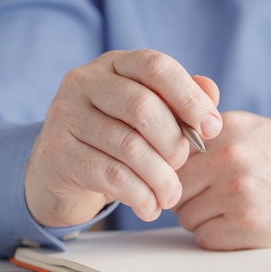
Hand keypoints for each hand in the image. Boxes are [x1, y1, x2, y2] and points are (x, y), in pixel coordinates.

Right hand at [25, 49, 221, 226]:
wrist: (62, 169)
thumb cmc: (118, 135)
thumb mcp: (153, 114)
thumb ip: (183, 101)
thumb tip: (211, 93)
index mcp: (116, 64)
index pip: (157, 67)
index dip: (190, 98)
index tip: (212, 128)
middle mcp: (86, 81)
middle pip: (143, 107)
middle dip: (174, 143)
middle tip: (181, 165)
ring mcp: (66, 115)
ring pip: (129, 147)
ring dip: (160, 178)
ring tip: (170, 195)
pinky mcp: (58, 153)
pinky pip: (111, 175)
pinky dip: (140, 196)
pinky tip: (150, 207)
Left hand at [173, 111, 270, 248]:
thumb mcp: (251, 127)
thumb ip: (206, 133)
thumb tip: (160, 144)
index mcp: (225, 127)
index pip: (169, 154)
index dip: (177, 170)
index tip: (188, 178)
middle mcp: (228, 157)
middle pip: (174, 187)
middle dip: (188, 195)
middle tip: (216, 195)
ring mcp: (237, 192)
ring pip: (186, 216)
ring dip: (204, 218)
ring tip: (237, 206)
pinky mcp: (247, 225)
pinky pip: (204, 238)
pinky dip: (220, 237)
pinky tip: (245, 223)